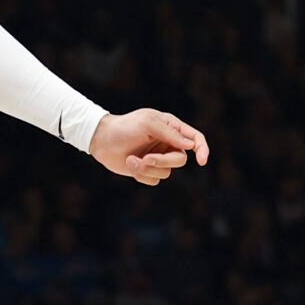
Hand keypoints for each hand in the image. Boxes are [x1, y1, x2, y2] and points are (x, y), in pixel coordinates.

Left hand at [88, 107, 207, 186]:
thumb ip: (170, 133)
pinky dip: (142, 175)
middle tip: (146, 159)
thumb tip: (191, 145)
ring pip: (167, 172)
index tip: (202, 161)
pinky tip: (130, 164)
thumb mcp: (148, 124)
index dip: (202, 150)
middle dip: (163, 161)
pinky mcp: (148, 171)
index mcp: (171, 128)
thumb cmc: (125, 127)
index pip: (195, 138)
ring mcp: (158, 158)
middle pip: (180, 160)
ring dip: (147, 169)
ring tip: (131, 160)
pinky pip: (155, 181)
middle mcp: (168, 143)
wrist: (102, 140)